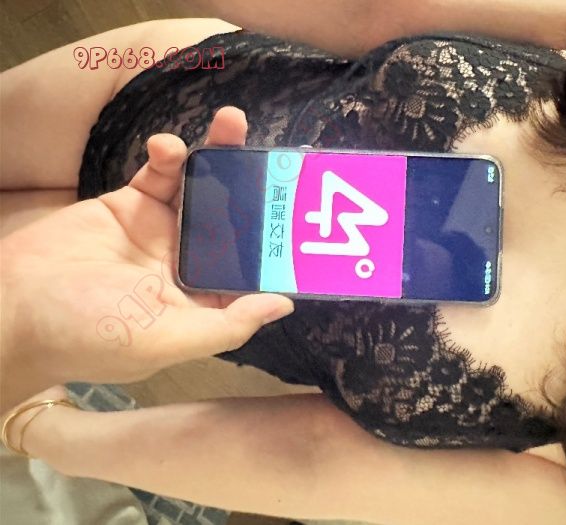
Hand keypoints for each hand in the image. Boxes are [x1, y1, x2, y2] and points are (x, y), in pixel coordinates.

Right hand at [0, 107, 292, 410]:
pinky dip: (169, 156)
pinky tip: (169, 146)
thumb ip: (227, 325)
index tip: (303, 213)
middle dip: (255, 188)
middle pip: (233, 221)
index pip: (252, 269)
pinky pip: (159, 175)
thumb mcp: (166, 341)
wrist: (10, 307)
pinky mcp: (129, 205)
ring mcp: (160, 232)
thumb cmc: (88, 335)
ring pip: (202, 190)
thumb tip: (284, 305)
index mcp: (203, 300)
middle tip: (276, 154)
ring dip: (218, 157)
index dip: (277, 244)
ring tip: (232, 121)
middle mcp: (188, 265)